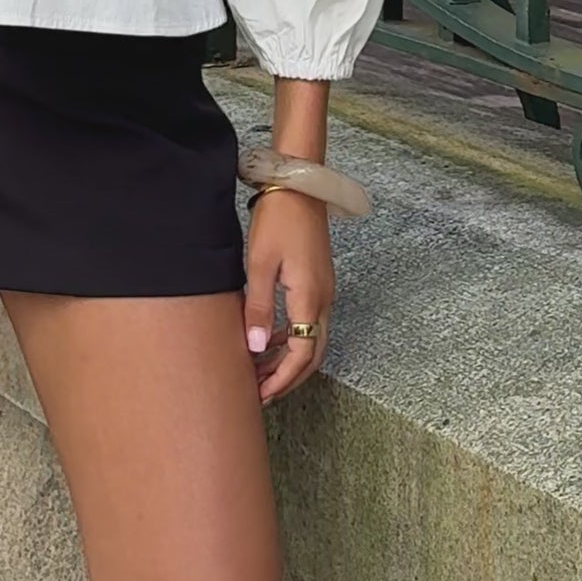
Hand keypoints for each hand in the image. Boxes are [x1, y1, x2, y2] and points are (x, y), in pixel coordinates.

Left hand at [243, 185, 334, 406]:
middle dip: (288, 378)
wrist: (299, 185)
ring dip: (290, 360)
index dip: (281, 380)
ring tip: (262, 372)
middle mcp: (324, 299)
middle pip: (312, 354)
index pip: (301, 355)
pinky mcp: (318, 281)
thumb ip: (259, 308)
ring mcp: (324, 290)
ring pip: (313, 339)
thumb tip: (256, 348)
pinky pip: (311, 321)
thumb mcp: (259, 264)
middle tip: (261, 394)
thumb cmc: (277, 219)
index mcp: (310, 298)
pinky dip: (294, 339)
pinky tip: (272, 340)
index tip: (260, 395)